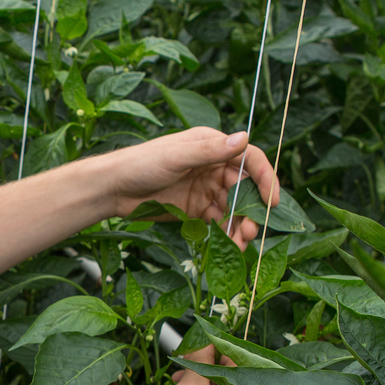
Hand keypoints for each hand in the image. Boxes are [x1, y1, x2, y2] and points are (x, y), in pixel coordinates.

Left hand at [101, 127, 280, 248]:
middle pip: (245, 189)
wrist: (113, 189)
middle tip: (252, 231)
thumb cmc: (141, 164)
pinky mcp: (197, 209)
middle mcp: (213, 166)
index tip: (271, 201)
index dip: (265, 178)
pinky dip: (227, 234)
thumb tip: (243, 138)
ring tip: (240, 244)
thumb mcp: (175, 156)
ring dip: (241, 226)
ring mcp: (206, 189)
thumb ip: (209, 151)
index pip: (249, 159)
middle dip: (252, 210)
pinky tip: (229, 247)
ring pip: (234, 209)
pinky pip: (219, 222)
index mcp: (211, 146)